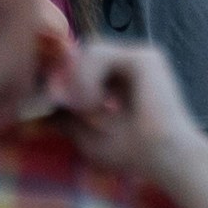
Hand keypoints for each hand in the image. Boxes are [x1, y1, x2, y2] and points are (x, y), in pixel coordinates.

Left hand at [48, 37, 201, 186]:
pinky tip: (94, 102)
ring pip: (89, 50)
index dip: (67, 78)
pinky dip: (89, 77)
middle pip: (85, 53)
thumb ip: (66, 118)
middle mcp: (131, 65)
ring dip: (78, 78)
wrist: (162, 157)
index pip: (84, 63)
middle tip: (71, 107)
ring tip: (84, 107)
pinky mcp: (144, 58)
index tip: (58, 105)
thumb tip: (46, 107)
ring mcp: (139, 57)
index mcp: (121, 80)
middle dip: (70, 77)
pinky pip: (101, 53)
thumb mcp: (87, 136)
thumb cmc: (131, 152)